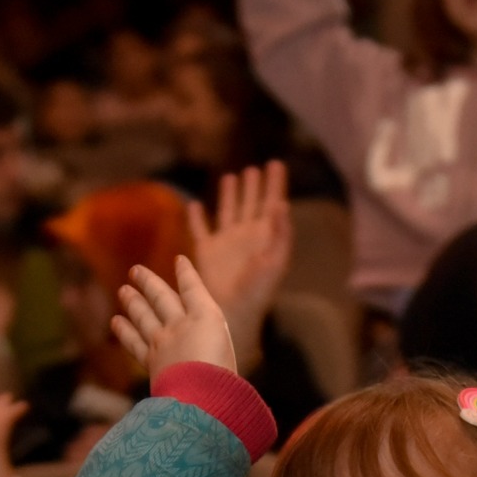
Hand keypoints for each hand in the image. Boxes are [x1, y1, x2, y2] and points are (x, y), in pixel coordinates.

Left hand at [113, 256, 240, 377]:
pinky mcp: (151, 361)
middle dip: (149, 282)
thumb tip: (203, 346)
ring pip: (143, 315)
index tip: (179, 260)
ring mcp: (163, 341)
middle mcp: (181, 324)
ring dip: (133, 302)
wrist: (202, 398)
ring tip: (123, 291)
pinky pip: (134, 341)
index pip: (194, 289)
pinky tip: (116, 322)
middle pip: (161, 297)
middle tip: (135, 271)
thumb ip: (215, 340)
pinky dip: (125, 330)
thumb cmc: (225, 378)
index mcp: (207, 318)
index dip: (186, 273)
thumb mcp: (230, 352)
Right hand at [188, 162, 292, 369]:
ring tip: (231, 176)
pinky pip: (200, 230)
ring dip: (230, 195)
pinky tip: (194, 205)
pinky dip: (196, 218)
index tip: (276, 163)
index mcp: (265, 236)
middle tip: (256, 168)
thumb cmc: (258, 292)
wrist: (232, 313)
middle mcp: (246, 236)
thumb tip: (282, 203)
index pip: (272, 203)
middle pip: (251, 204)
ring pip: (228, 211)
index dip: (275, 184)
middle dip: (254, 186)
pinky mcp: (206, 252)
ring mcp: (226, 243)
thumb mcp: (275, 261)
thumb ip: (280, 232)